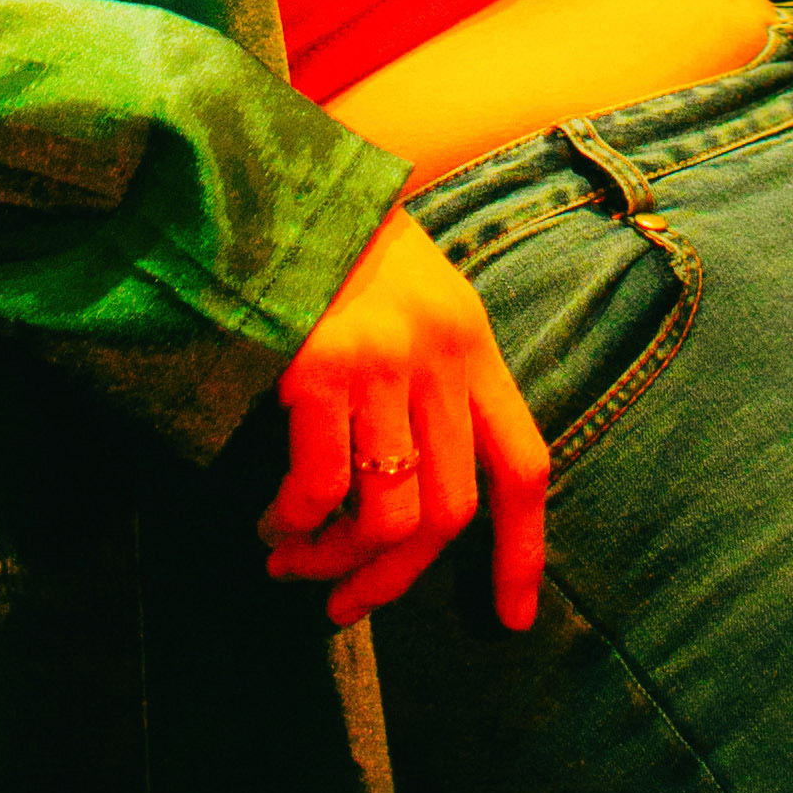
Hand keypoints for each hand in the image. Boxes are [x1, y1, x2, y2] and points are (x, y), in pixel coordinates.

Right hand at [262, 207, 547, 632]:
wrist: (269, 173)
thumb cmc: (333, 245)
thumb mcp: (411, 298)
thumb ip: (430, 377)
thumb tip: (412, 492)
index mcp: (472, 342)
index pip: (522, 463)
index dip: (521, 552)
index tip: (509, 619)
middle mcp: (442, 355)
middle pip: (451, 510)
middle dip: (397, 578)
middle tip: (347, 605)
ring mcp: (384, 362)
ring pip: (388, 512)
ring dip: (337, 560)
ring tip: (294, 564)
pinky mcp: (319, 366)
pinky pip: (319, 485)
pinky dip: (294, 524)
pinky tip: (271, 524)